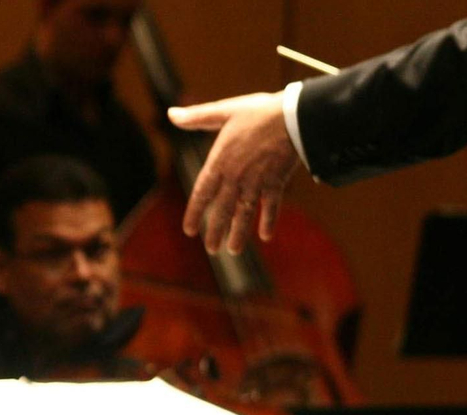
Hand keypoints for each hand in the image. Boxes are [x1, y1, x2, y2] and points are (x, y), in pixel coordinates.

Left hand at [169, 91, 301, 254]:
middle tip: (211, 250)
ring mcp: (257, 182)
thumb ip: (197, 117)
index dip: (195, 213)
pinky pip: (271, 206)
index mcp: (220, 162)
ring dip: (239, 233)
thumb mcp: (224, 111)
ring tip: (233, 251)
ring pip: (245, 213)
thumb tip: (171, 115)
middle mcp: (236, 177)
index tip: (189, 231)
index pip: (202, 194)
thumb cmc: (258, 111)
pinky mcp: (276, 182)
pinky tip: (266, 236)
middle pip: (223, 210)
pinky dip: (269, 220)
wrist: (295, 115)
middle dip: (216, 231)